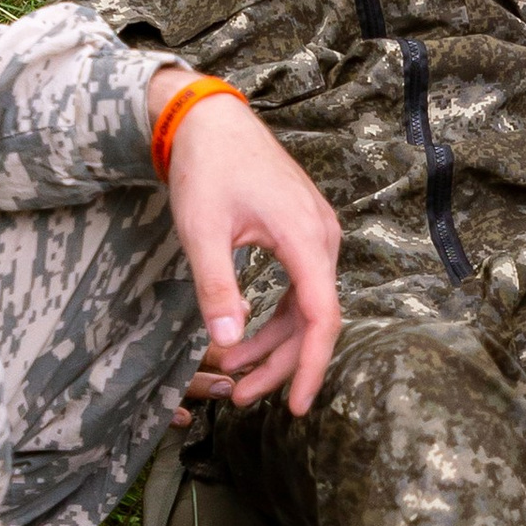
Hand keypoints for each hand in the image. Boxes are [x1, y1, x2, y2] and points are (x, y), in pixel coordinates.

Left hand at [157, 77, 342, 415]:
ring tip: (235, 372)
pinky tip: (246, 334)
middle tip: (241, 396)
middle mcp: (323, 238)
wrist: (211, 119)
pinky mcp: (303, 232)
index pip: (321, 317)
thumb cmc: (207, 168)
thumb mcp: (202, 231)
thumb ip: (217, 287)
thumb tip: (228, 341)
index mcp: (305, 238)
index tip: (297, 406)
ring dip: (274, 343)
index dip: (309, 366)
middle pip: (315, 319)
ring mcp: (317, 234)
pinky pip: (300, 286)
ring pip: (307, 306)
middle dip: (281, 364)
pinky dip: (275, 316)